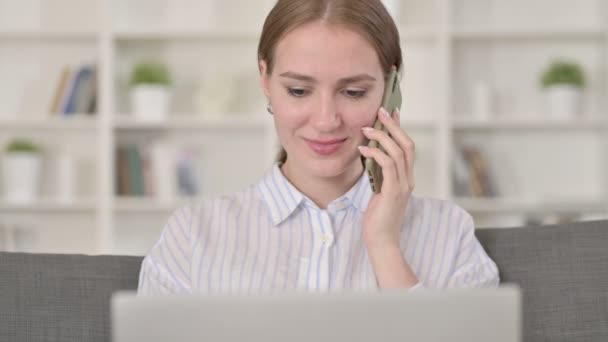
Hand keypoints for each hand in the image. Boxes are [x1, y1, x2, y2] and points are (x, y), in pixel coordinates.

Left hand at [358, 106, 414, 249]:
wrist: (382, 240)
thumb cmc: (378, 218)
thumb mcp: (379, 192)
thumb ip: (380, 176)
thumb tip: (372, 157)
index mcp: (406, 179)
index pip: (407, 148)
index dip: (400, 129)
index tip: (392, 113)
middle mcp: (408, 180)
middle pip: (407, 144)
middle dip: (394, 125)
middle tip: (381, 111)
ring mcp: (403, 186)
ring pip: (398, 152)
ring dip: (382, 137)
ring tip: (366, 129)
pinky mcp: (393, 192)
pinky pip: (387, 165)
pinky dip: (376, 153)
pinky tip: (363, 149)